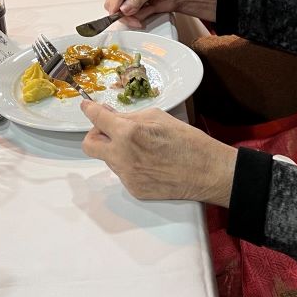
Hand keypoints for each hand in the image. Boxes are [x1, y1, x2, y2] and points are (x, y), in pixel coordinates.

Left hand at [81, 102, 236, 204]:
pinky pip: (123, 173)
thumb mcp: (158, 117)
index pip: (96, 118)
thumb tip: (108, 114)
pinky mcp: (134, 190)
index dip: (89, 110)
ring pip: (108, 158)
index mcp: (128, 133)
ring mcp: (127, 176)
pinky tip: (150, 163)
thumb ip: (128, 117)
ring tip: (142, 147)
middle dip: (96, 134)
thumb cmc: (188, 141)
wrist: (209, 172)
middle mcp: (122, 156)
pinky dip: (130, 165)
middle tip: (110, 130)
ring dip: (117, 150)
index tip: (87, 106)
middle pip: (89, 144)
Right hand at [103, 0, 217, 27]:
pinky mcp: (133, 9)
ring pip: (120, 15)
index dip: (115, 6)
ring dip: (132, 18)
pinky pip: (129, 19)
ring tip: (146, 12)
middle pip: (113, 6)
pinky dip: (137, 19)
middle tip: (136, 17)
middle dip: (125, 14)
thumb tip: (124, 9)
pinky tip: (147, 13)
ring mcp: (128, 0)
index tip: (118, 14)